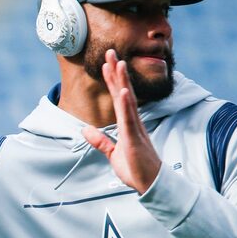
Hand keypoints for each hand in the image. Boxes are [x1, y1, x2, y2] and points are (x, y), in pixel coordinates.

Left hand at [82, 49, 161, 193]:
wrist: (150, 185)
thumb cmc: (136, 171)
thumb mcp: (113, 154)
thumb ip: (101, 141)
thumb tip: (85, 130)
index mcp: (128, 124)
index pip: (119, 97)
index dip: (113, 80)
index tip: (106, 63)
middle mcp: (133, 122)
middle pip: (123, 92)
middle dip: (116, 71)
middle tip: (110, 52)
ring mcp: (135, 129)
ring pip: (127, 100)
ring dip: (122, 81)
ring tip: (117, 62)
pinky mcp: (135, 139)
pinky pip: (130, 118)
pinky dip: (127, 104)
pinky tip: (125, 90)